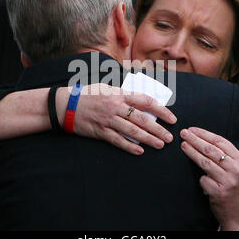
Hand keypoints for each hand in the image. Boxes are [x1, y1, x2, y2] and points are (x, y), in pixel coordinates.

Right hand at [56, 83, 176, 154]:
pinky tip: (140, 150)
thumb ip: (124, 95)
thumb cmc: (89, 94)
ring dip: (148, 138)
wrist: (66, 105)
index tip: (172, 118)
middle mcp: (115, 106)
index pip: (146, 101)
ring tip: (160, 144)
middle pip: (142, 118)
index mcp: (119, 94)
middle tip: (169, 137)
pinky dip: (129, 145)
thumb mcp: (108, 88)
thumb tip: (143, 102)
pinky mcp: (100, 131)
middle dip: (158, 128)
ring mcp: (108, 120)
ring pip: (132, 130)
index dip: (161, 110)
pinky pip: (117, 140)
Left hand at [180, 127, 238, 230]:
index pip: (220, 141)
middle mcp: (236, 169)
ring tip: (183, 146)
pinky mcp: (219, 192)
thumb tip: (203, 140)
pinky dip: (200, 178)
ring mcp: (228, 180)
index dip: (204, 134)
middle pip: (211, 150)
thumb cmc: (236, 189)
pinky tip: (199, 177)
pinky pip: (204, 180)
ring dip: (192, 152)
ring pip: (205, 162)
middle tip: (183, 134)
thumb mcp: (237, 170)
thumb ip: (226, 156)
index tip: (192, 129)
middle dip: (195, 140)